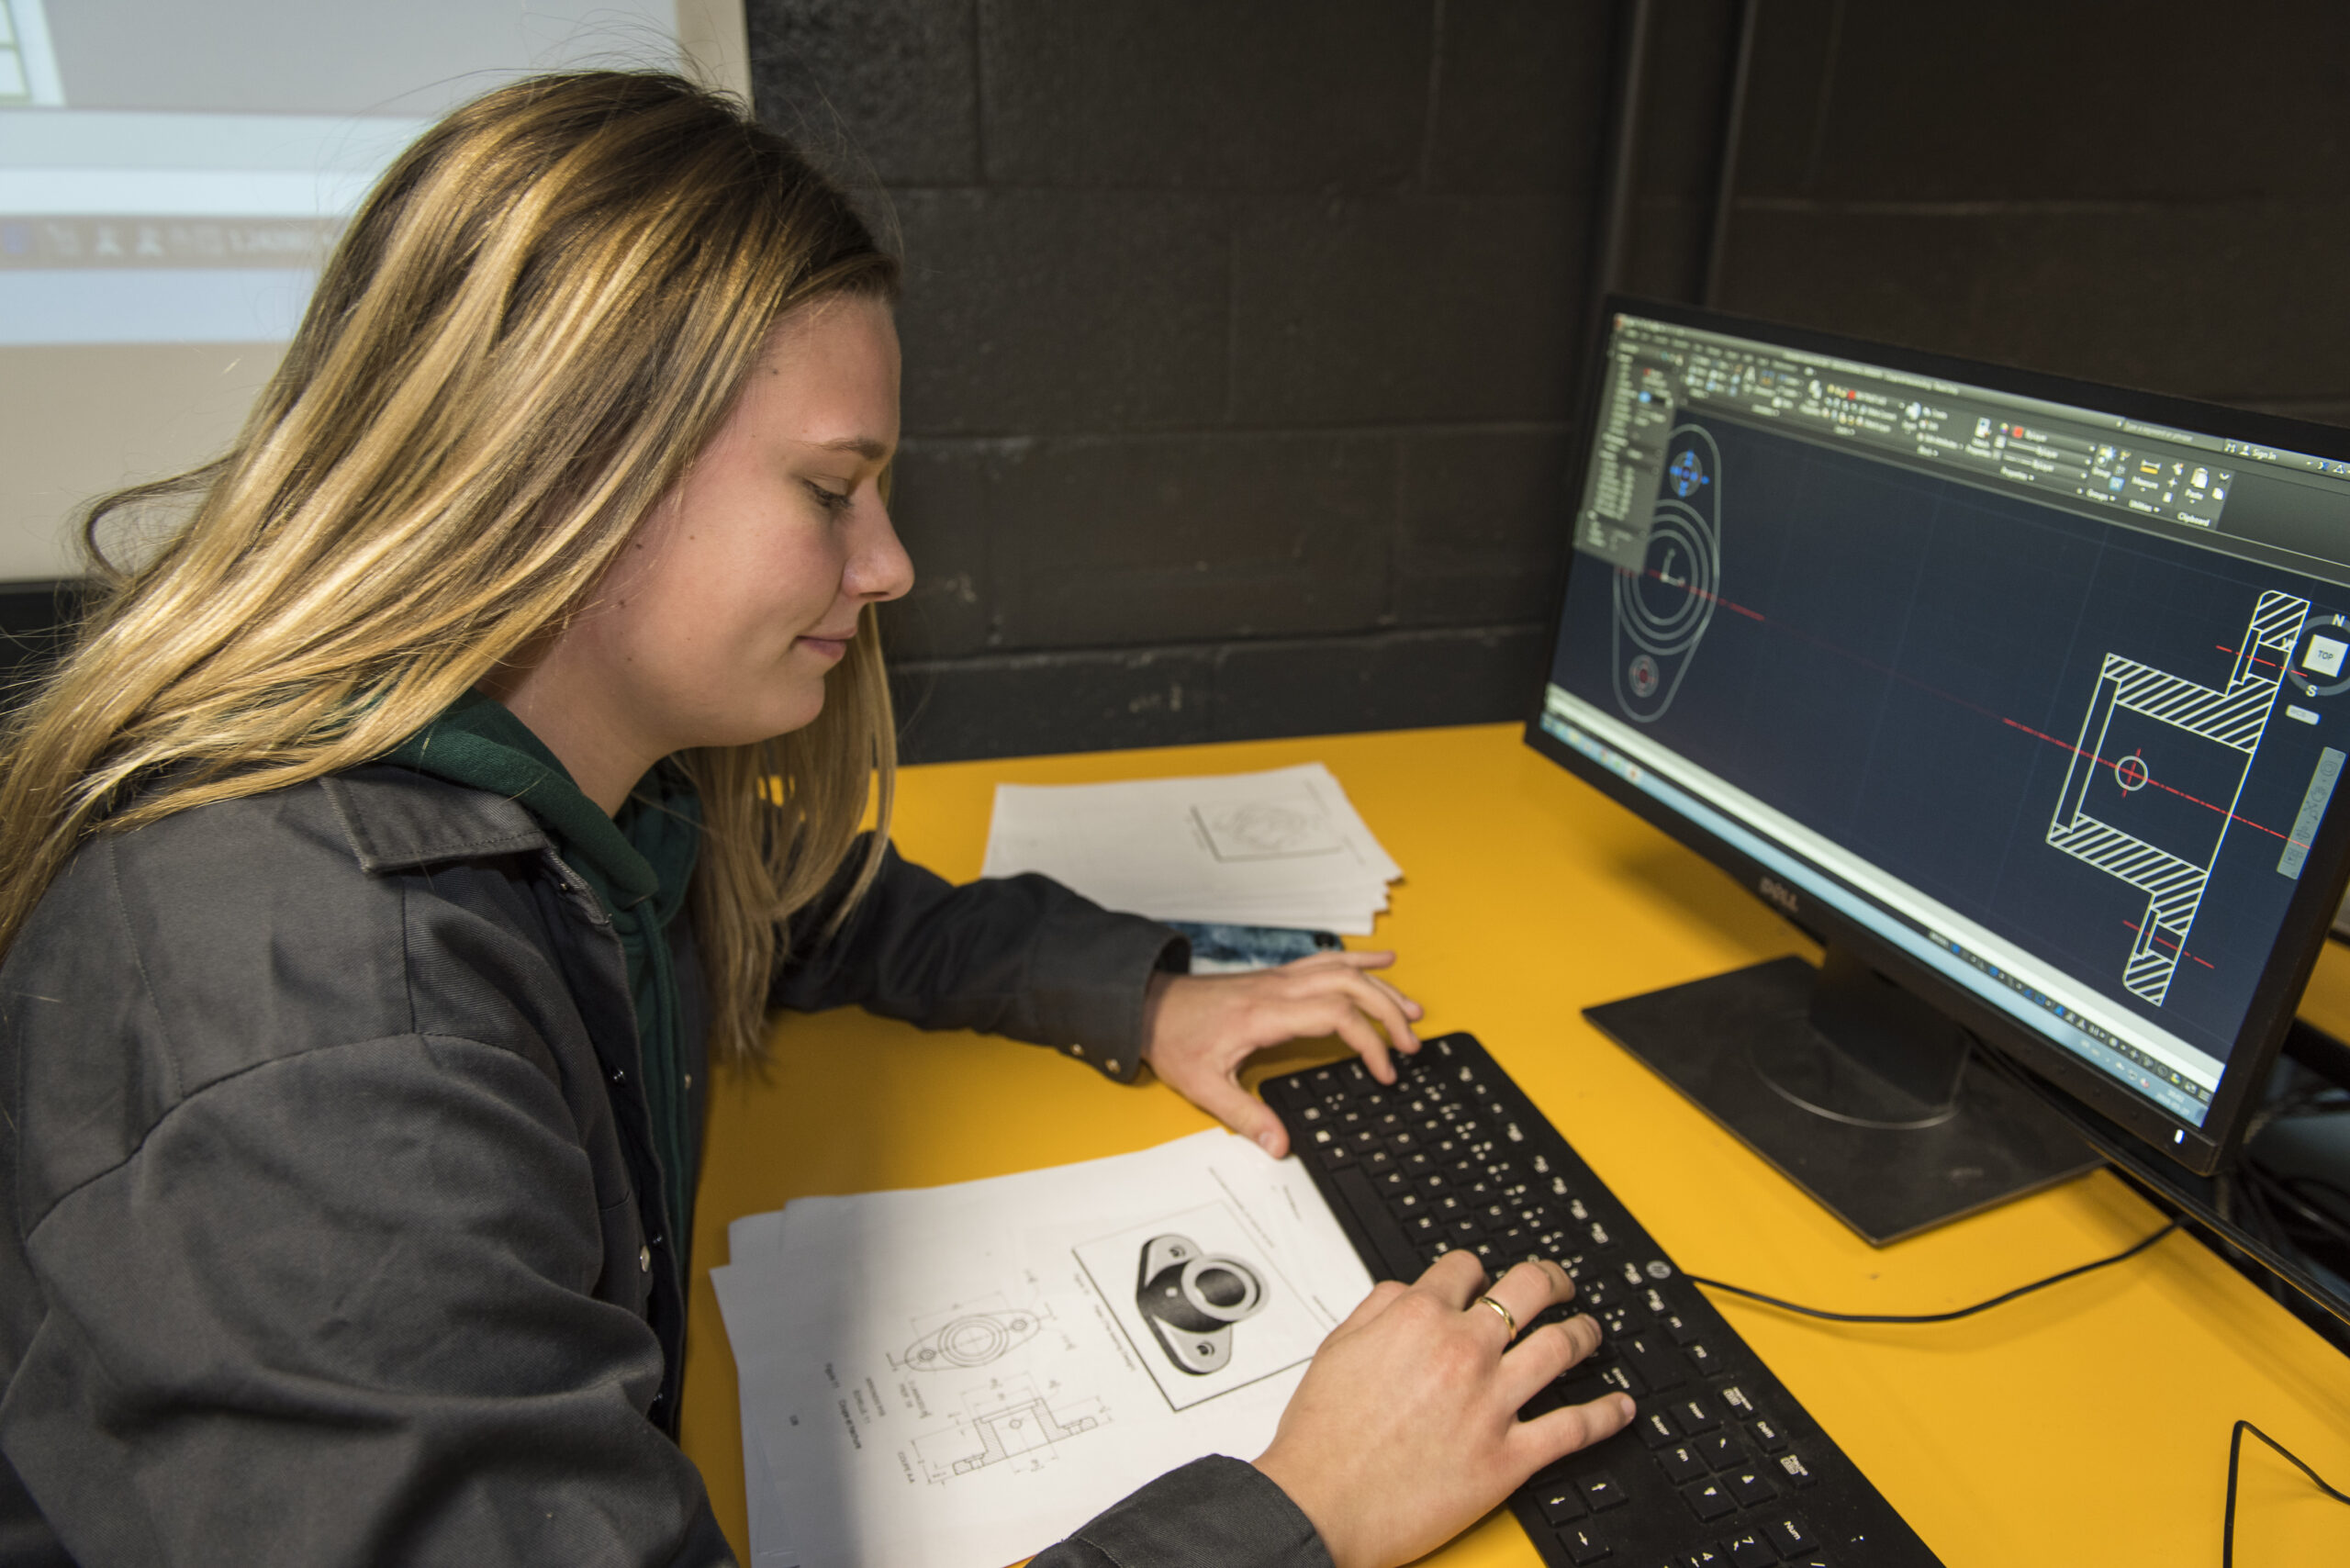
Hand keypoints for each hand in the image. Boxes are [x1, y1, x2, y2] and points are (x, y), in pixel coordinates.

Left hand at [1138, 950, 1422, 1155]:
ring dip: (1382, 987)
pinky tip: (1383, 962)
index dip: (1369, 1042)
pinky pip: (1327, 960)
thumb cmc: (1174, 1038)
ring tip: (1414, 1009)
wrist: (1148, 1004)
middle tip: (1411, 1044)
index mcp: (1266, 1013)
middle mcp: (1278, 988)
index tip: (1384, 1072)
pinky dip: (1360, 960)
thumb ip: (1245, 1116)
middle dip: (1389, 1012)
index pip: (1336, 1016)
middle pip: (1351, 986)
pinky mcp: (1277, 977)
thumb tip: (1279, 1145)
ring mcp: (1280, 978)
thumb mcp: (1203, 1086)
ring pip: (1344, 970)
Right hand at [1254, 1255, 1633, 1567]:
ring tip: (1592, 1332)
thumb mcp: (1337, 1348)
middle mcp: (1462, 1351)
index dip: (1479, 1271)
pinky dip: (1608, 1414)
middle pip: (1529, 1290)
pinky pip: (1575, 1428)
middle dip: (1552, 1281)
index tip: (1485, 1282)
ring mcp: (1491, 1402)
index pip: (1466, 1268)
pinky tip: (1621, 1407)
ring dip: (1586, 1333)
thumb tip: (1408, 1292)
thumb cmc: (1322, 1438)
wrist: (1320, 1504)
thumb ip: (1378, 1309)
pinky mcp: (1509, 1457)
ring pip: (1562, 1347)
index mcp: (1418, 1318)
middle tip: (1560, 1286)